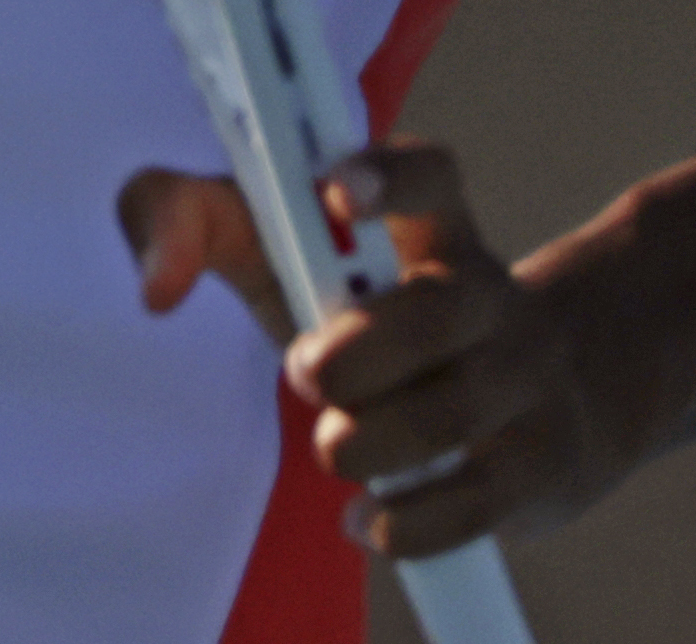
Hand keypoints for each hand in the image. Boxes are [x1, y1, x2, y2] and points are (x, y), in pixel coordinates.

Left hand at [117, 141, 633, 559]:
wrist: (533, 393)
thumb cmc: (361, 307)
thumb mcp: (271, 248)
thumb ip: (183, 219)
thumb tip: (157, 286)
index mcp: (428, 223)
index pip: (431, 174)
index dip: (391, 177)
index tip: (337, 191)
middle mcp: (486, 292)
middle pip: (438, 309)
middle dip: (361, 350)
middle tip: (306, 371)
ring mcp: (523, 378)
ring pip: (457, 410)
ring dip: (376, 439)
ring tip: (332, 446)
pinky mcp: (538, 464)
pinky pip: (482, 499)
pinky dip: (411, 521)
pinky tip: (366, 518)